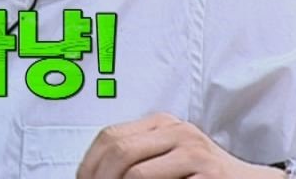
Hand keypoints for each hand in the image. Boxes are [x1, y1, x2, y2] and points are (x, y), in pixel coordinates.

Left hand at [76, 112, 284, 178]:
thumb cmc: (203, 175)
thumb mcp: (168, 157)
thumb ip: (138, 157)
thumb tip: (94, 173)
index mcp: (162, 123)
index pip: (109, 136)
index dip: (89, 163)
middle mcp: (176, 131)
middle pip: (118, 150)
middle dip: (98, 177)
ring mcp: (193, 152)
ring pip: (136, 172)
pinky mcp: (207, 173)